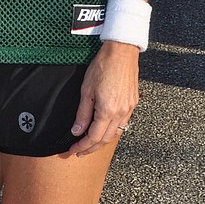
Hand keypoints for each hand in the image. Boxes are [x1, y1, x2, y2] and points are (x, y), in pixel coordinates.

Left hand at [63, 41, 139, 157]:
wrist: (122, 52)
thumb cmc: (103, 66)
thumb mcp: (86, 90)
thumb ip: (82, 113)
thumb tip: (77, 131)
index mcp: (108, 111)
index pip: (93, 137)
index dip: (82, 146)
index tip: (72, 151)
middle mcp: (121, 113)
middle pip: (105, 139)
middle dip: (91, 148)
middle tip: (78, 151)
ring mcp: (129, 109)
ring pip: (115, 134)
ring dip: (102, 141)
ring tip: (89, 144)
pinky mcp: (133, 103)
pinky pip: (123, 124)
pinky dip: (112, 131)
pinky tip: (104, 130)